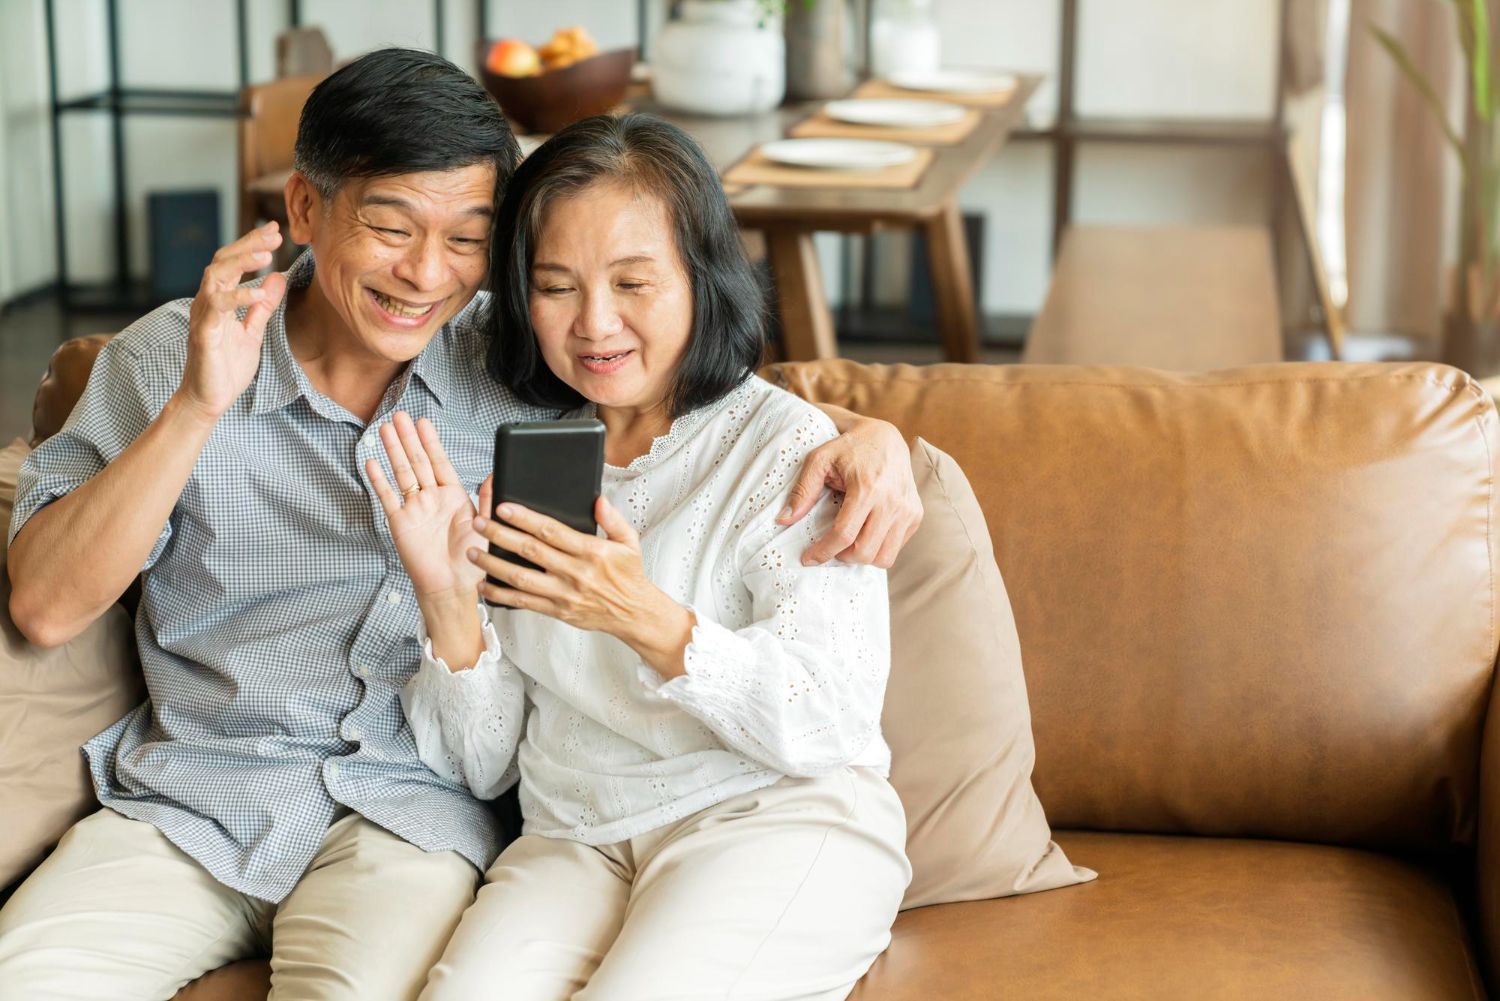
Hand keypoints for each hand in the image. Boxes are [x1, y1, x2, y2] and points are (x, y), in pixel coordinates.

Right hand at [177, 222, 287, 420]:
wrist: (210, 399)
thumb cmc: (227, 367)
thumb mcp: (253, 331)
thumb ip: (262, 306)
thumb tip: (278, 278)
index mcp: (220, 299)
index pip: (233, 262)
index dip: (252, 245)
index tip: (276, 231)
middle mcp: (208, 301)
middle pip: (223, 260)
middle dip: (248, 244)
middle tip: (273, 233)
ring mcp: (204, 315)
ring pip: (215, 276)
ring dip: (241, 263)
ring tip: (266, 256)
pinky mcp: (203, 333)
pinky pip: (217, 308)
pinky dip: (238, 298)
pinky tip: (259, 294)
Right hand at [365, 412, 485, 601]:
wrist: (451, 586)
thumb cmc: (471, 560)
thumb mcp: (485, 525)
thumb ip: (489, 499)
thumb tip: (495, 473)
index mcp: (453, 496)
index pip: (439, 462)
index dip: (431, 442)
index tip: (423, 422)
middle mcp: (432, 499)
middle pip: (418, 461)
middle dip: (408, 439)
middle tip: (399, 415)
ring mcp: (414, 509)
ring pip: (402, 473)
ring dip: (393, 451)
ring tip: (385, 428)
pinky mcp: (400, 522)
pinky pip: (387, 497)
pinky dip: (379, 480)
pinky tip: (372, 462)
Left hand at [470, 496, 692, 675]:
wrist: (633, 613)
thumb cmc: (629, 575)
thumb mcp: (629, 542)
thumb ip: (612, 519)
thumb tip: (598, 500)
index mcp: (591, 552)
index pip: (551, 531)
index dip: (524, 518)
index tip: (503, 507)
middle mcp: (575, 573)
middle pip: (530, 551)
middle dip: (500, 535)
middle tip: (478, 522)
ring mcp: (564, 594)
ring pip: (520, 578)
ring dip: (493, 564)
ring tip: (472, 552)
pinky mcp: (557, 611)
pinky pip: (523, 602)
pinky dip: (500, 595)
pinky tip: (484, 585)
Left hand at [780, 412, 922, 567]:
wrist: (886, 437)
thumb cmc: (849, 447)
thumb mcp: (820, 459)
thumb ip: (802, 490)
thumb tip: (783, 519)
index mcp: (867, 488)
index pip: (844, 534)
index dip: (823, 552)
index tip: (808, 558)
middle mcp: (892, 501)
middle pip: (865, 552)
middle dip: (842, 557)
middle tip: (830, 549)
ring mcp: (907, 509)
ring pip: (885, 557)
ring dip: (862, 557)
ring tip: (848, 544)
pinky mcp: (916, 514)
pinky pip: (897, 547)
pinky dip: (879, 547)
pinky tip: (866, 532)